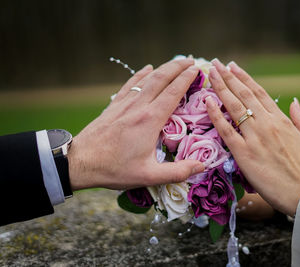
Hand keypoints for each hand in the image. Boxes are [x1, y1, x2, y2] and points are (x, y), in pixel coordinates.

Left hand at [68, 58, 204, 190]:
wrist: (81, 162)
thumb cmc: (115, 169)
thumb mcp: (149, 176)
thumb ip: (177, 172)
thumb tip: (201, 167)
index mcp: (150, 120)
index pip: (173, 92)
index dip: (187, 79)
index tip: (197, 69)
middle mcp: (139, 106)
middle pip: (162, 78)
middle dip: (178, 67)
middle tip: (191, 60)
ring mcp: (125, 104)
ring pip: (147, 79)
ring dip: (163, 68)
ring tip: (176, 62)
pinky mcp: (114, 106)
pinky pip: (130, 84)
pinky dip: (141, 74)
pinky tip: (147, 68)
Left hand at [205, 59, 299, 215]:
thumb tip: (293, 101)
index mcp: (281, 120)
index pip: (259, 93)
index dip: (244, 78)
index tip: (233, 66)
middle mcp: (266, 124)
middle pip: (244, 95)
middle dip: (228, 77)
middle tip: (215, 63)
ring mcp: (255, 137)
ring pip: (234, 107)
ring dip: (220, 88)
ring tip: (209, 73)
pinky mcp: (244, 154)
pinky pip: (226, 130)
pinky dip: (215, 114)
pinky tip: (207, 101)